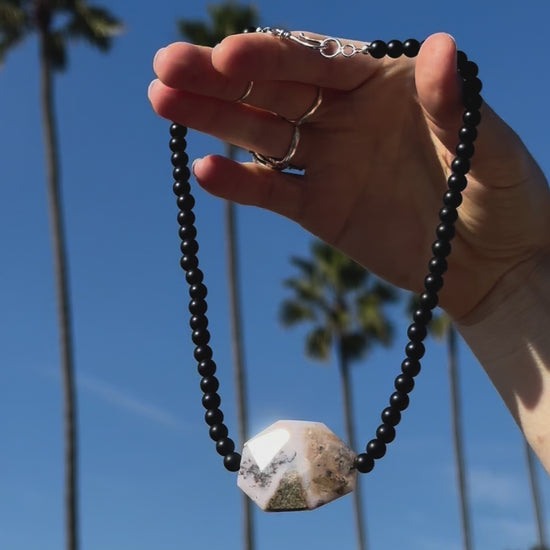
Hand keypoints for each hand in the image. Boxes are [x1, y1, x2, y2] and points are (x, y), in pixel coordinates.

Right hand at [149, 31, 549, 319]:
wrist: (491, 264)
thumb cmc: (502, 197)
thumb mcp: (488, 149)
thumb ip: (454, 105)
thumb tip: (437, 48)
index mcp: (383, 85)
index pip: (317, 62)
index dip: (272, 58)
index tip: (228, 56)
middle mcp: (345, 117)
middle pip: (273, 92)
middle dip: (220, 80)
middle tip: (166, 68)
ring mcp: (327, 163)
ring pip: (261, 135)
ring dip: (213, 121)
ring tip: (162, 103)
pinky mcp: (318, 209)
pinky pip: (271, 193)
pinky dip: (239, 184)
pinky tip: (203, 171)